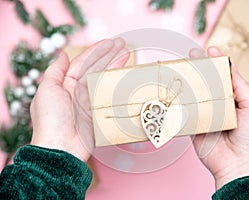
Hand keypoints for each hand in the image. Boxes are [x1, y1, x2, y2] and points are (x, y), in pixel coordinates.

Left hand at [30, 38, 128, 161]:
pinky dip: (118, 86)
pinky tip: (125, 78)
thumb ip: (55, 71)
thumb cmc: (50, 119)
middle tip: (124, 45)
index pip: (83, 63)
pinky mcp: (100, 113)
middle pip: (97, 69)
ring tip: (128, 56)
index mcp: (65, 84)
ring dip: (116, 67)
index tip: (110, 43)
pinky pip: (110, 96)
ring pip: (105, 80)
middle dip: (110, 56)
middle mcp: (79, 91)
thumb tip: (62, 54)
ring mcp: (90, 102)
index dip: (96, 51)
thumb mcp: (47, 90)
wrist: (61, 148)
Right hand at [190, 47, 248, 189]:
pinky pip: (186, 112)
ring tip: (181, 68)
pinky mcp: (194, 127)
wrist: (239, 165)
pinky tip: (175, 89)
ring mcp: (205, 116)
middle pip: (207, 84)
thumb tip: (231, 67)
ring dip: (188, 82)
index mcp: (234, 101)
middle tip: (191, 55)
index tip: (211, 49)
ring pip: (194, 96)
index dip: (217, 63)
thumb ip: (240, 87)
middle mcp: (218, 107)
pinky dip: (180, 103)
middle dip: (199, 69)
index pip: (223, 78)